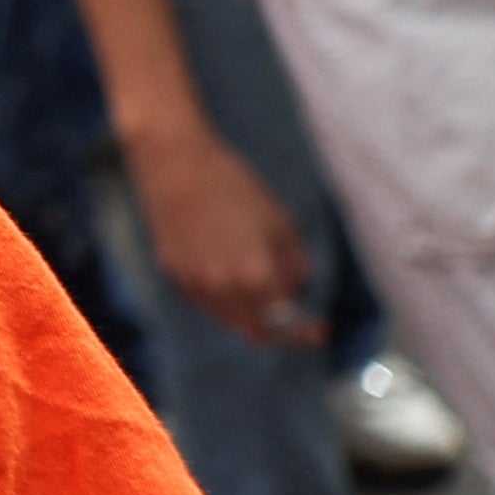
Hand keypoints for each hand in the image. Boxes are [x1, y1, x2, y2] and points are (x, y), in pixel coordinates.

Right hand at [129, 120, 318, 345]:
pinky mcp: (172, 270)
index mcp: (255, 276)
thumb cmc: (234, 185)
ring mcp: (193, 281)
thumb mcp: (281, 222)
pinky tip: (228, 272)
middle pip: (254, 331)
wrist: (175, 162)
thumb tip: (293, 288)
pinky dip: (222, 298)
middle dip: (278, 328)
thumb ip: (294, 265)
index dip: (306, 332)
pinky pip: (204, 300)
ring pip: (227, 319)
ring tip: (262, 291)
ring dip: (249, 314)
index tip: (322, 329)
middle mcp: (223, 288)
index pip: (286, 324)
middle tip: (293, 315)